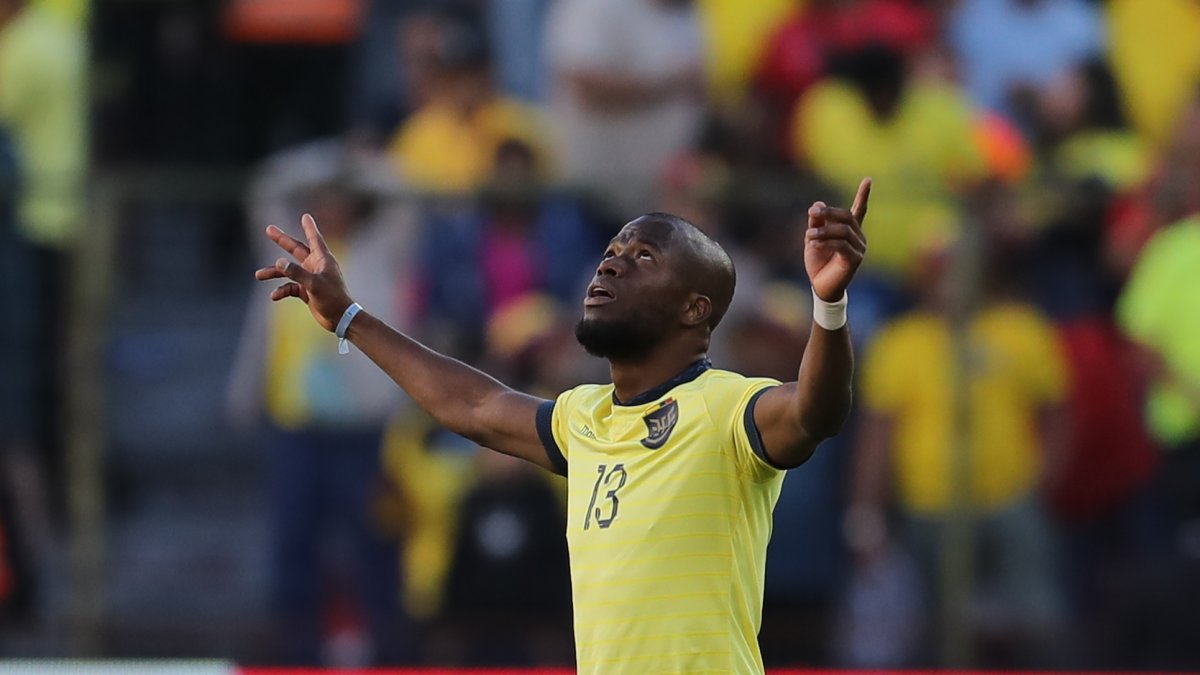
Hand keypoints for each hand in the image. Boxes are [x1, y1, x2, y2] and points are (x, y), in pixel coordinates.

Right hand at [254, 213, 353, 331]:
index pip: (314, 239)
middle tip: (268, 229)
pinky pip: (289, 287)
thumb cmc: (332, 299)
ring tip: (258, 275)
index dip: (309, 227)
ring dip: (274, 272)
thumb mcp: (314, 285)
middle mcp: (316, 266)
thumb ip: (296, 273)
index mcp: (323, 260)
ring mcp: (310, 278)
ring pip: (288, 271)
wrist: (339, 319)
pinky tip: (274, 296)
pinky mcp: (306, 291)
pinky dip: (281, 290)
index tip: (305, 216)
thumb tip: (279, 262)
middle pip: (296, 250)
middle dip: (282, 240)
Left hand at [805, 177, 870, 301]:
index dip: (864, 195)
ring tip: (808, 235)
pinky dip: (826, 241)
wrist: (820, 286)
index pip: (859, 209)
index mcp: (850, 230)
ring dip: (823, 230)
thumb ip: (816, 221)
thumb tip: (817, 204)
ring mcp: (859, 248)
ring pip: (843, 231)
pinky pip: (841, 244)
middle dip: (829, 212)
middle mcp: (858, 237)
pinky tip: (813, 243)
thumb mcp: (813, 238)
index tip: (868, 179)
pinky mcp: (855, 259)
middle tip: (812, 213)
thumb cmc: (818, 262)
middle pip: (847, 216)